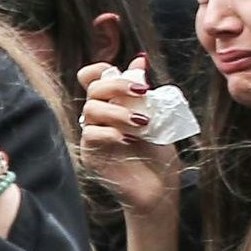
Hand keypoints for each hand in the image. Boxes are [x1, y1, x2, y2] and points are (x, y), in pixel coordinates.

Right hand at [75, 59, 183, 224]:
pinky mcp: (90, 154)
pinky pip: (91, 134)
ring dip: (119, 111)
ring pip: (91, 109)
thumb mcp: (157, 118)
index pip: (91, 78)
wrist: (159, 191)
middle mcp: (98, 118)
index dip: (99, 70)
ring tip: (143, 123)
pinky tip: (130, 139)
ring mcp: (92, 135)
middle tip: (143, 92)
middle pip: (93, 89)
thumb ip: (144, 93)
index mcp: (111, 105)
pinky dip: (111, 132)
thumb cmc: (158, 156)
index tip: (126, 74)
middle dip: (118, 85)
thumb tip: (140, 59)